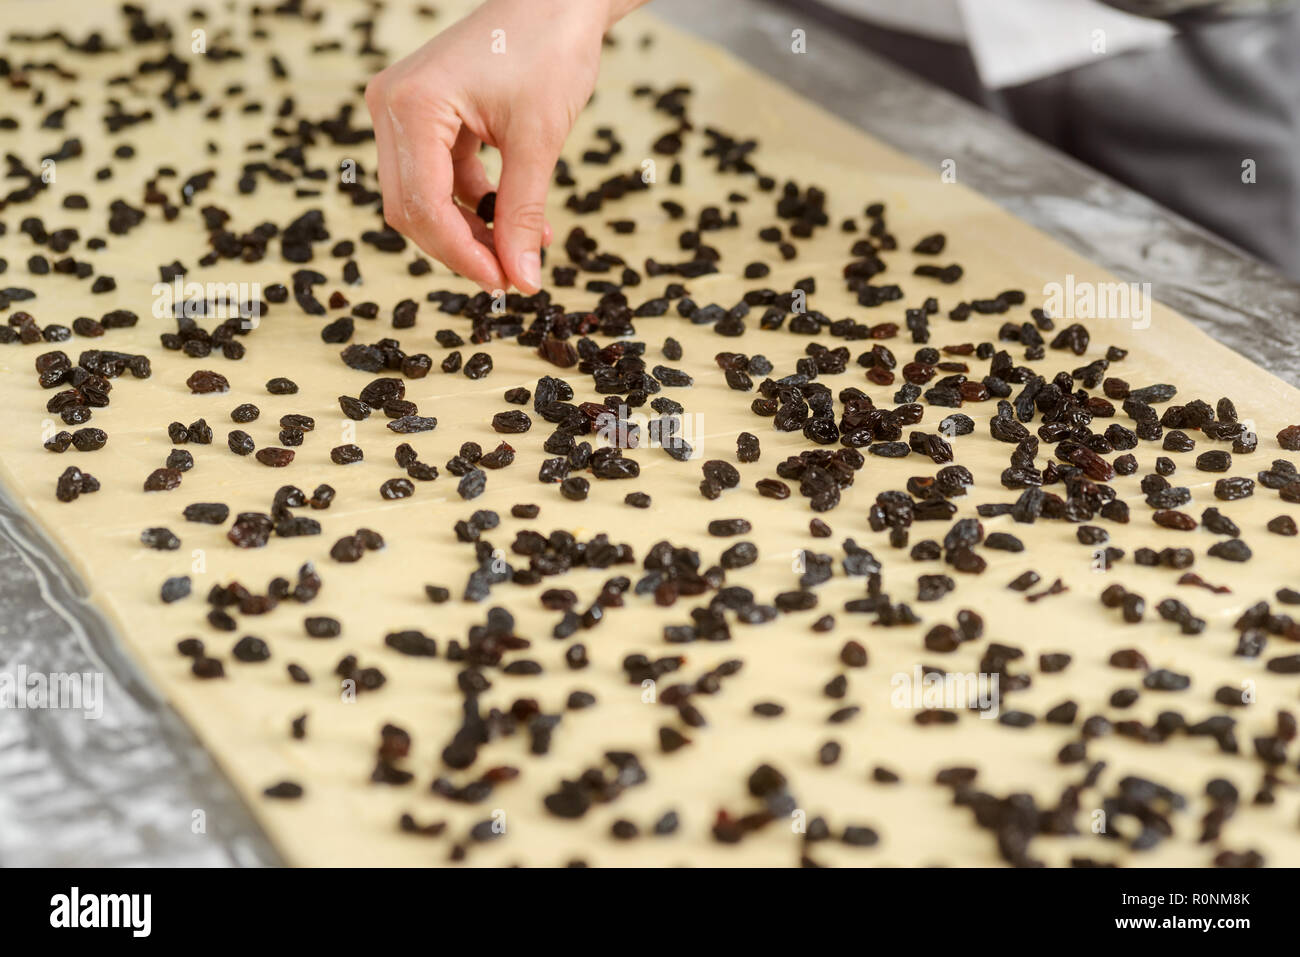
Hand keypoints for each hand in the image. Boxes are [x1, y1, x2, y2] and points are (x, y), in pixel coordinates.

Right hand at [365, 0, 644, 292]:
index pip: (423, 206)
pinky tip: (518, 218)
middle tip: (514, 276)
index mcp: (412, 106)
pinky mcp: (422, 115)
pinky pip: (439, 177)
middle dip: (463, 248)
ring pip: (423, 199)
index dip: (463, 255)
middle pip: (413, 209)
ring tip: (525, 247)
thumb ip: (523, 213)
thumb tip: (523, 278)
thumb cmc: (548, 50)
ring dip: (471, 230)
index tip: (505, 284)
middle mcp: (392, 106)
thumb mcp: (539, 140)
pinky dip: (475, 204)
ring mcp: (402, 109)